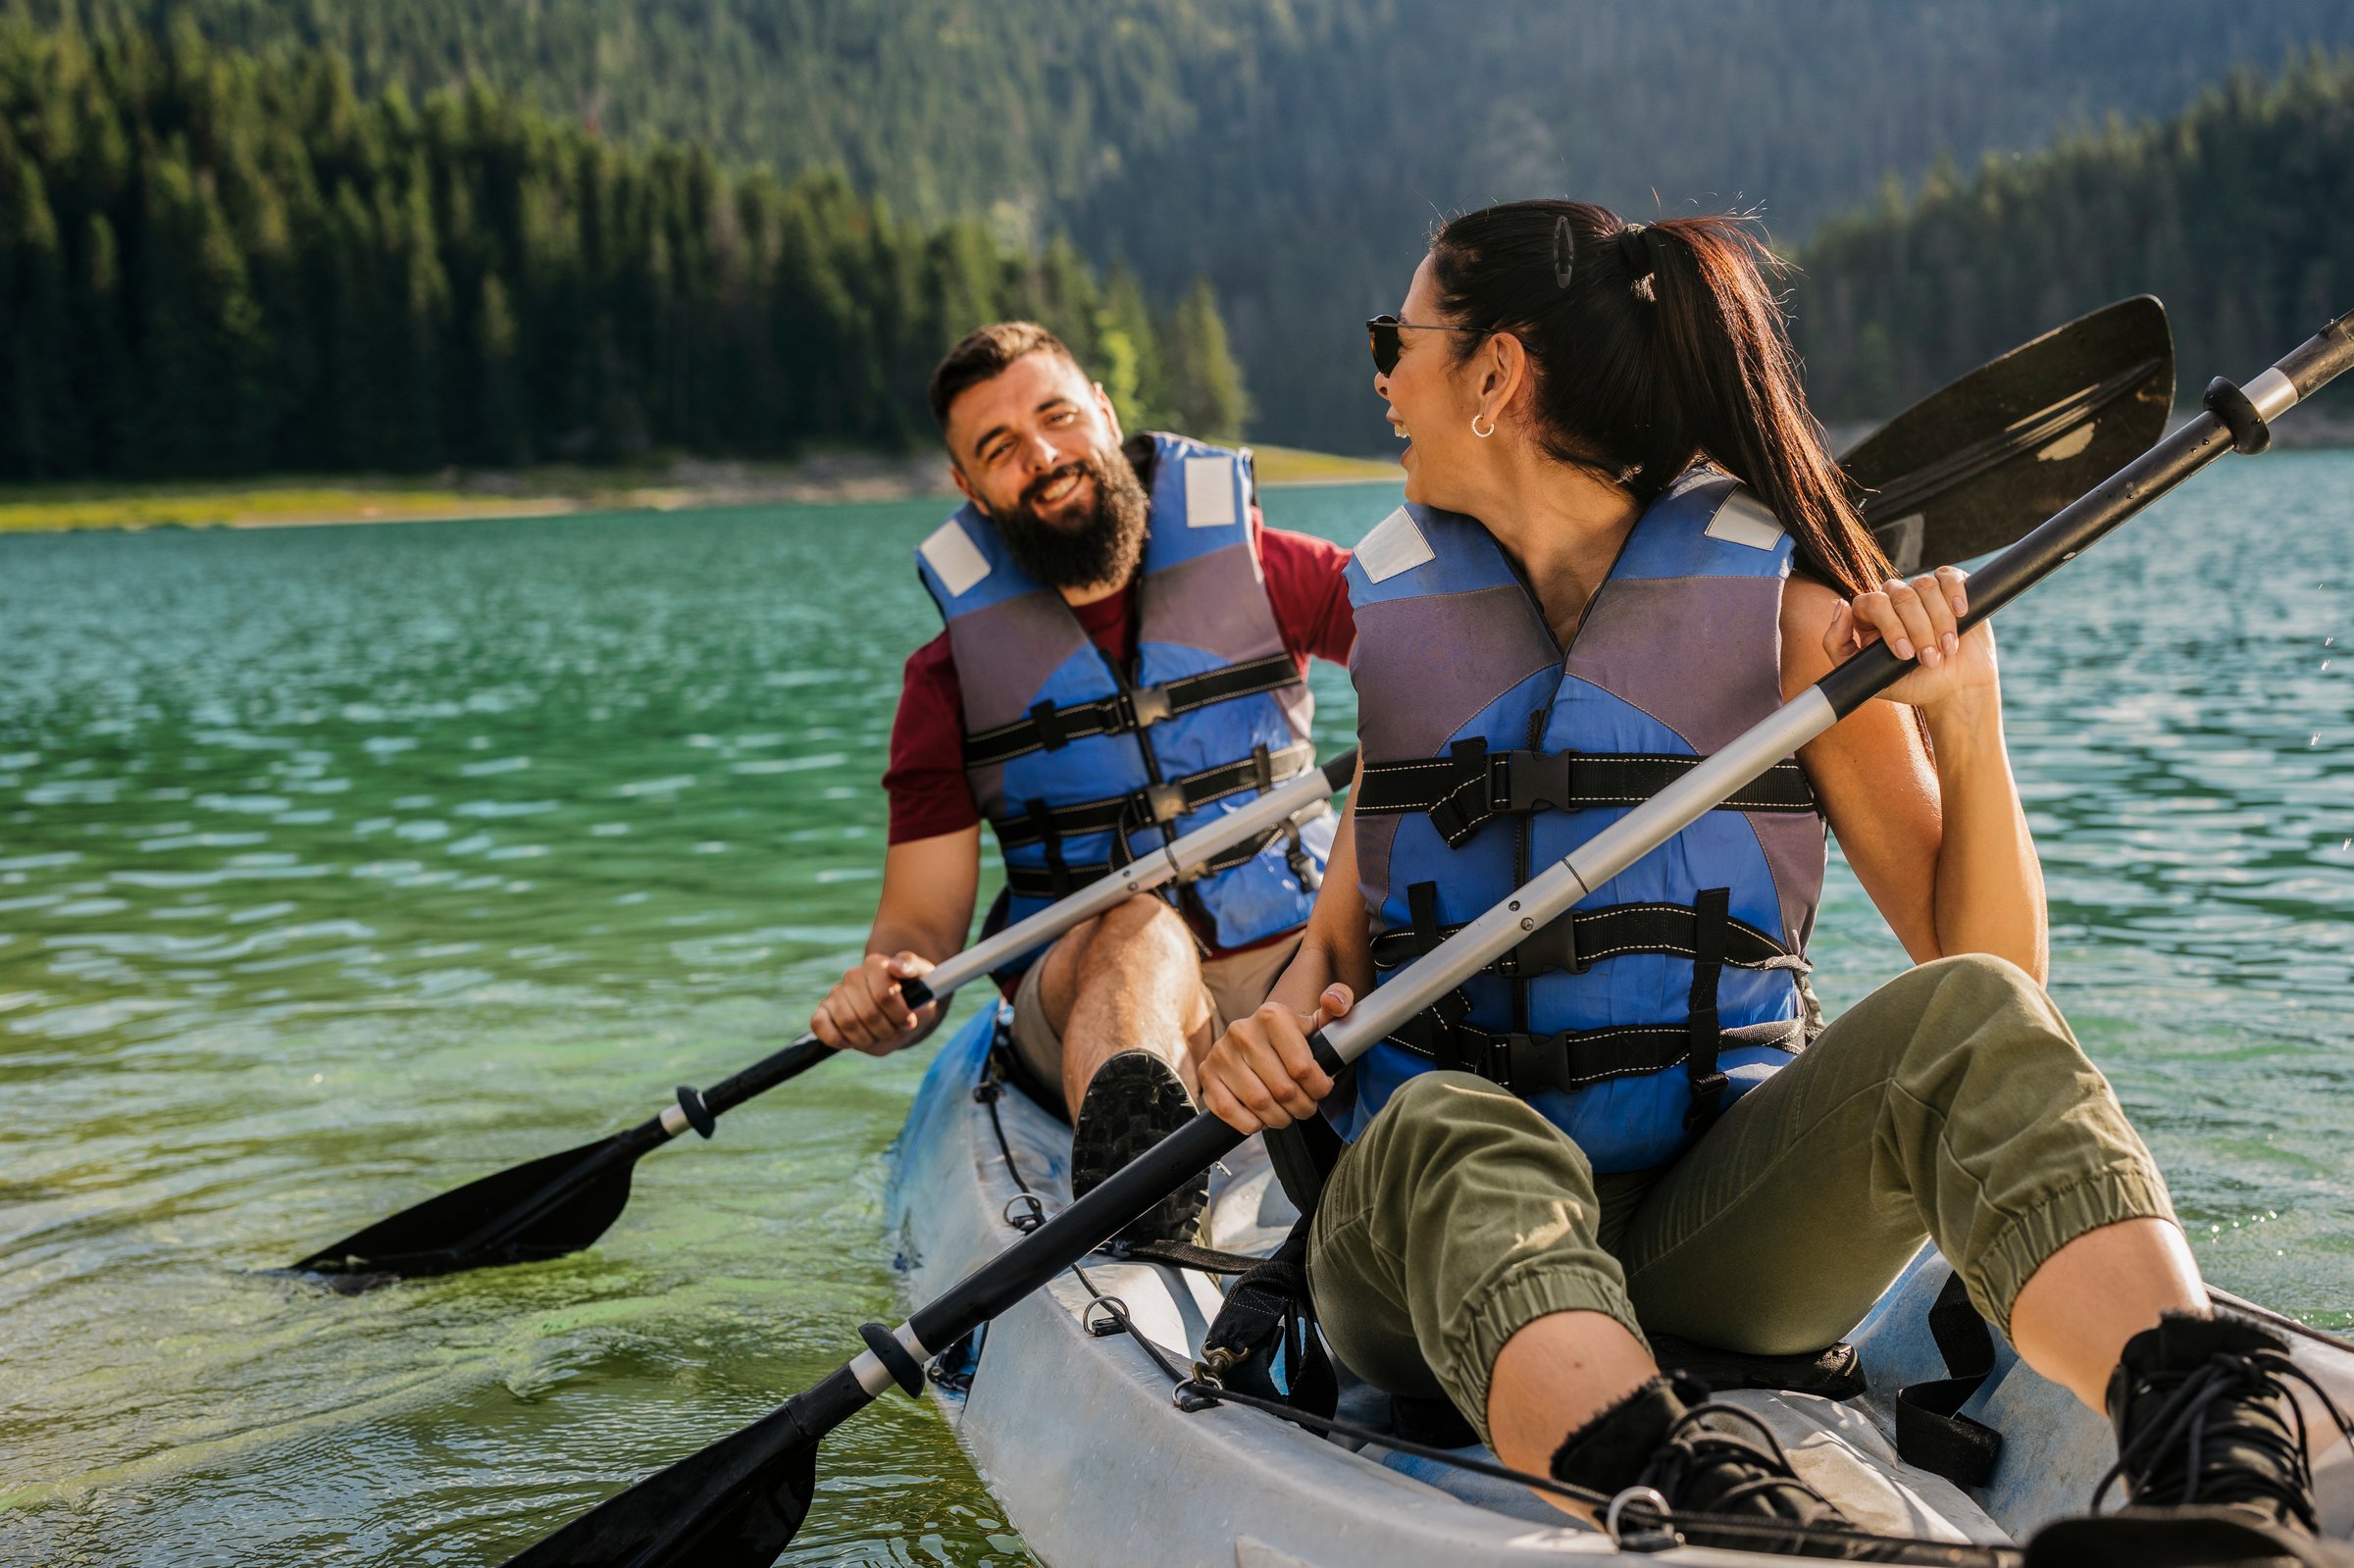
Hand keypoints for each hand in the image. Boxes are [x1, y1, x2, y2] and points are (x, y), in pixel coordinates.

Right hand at [811, 952, 937, 1055]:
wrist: (901, 1013)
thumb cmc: (914, 997)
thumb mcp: (925, 981)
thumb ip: (913, 968)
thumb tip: (897, 967)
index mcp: (876, 965)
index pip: (884, 993)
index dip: (899, 1013)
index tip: (910, 1021)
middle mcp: (853, 976)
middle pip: (868, 1013)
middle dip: (886, 1030)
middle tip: (895, 1031)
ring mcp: (837, 993)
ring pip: (847, 1022)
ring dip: (868, 1038)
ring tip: (879, 1036)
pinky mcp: (823, 1011)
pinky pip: (819, 1025)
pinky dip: (837, 1039)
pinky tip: (852, 1042)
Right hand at [1200, 984, 1352, 1134]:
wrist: (1253, 1041)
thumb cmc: (1291, 1039)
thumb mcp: (1316, 1022)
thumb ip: (1338, 1003)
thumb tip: (1335, 1001)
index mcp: (1272, 1016)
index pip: (1303, 1068)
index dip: (1319, 1088)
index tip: (1321, 1090)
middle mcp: (1243, 1031)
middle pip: (1283, 1090)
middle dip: (1302, 1107)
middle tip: (1305, 1107)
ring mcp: (1221, 1053)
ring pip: (1259, 1103)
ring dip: (1279, 1118)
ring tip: (1286, 1114)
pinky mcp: (1207, 1074)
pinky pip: (1229, 1110)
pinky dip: (1250, 1123)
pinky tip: (1260, 1118)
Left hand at [1824, 566, 1998, 712]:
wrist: (1957, 690)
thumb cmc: (1912, 684)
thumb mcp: (1868, 677)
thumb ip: (1839, 646)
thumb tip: (1840, 606)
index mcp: (1871, 617)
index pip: (1871, 602)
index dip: (1890, 625)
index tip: (1904, 654)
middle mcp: (1894, 600)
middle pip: (1900, 594)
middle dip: (1917, 629)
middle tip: (1928, 658)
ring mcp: (1922, 593)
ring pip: (1925, 585)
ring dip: (1939, 621)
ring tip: (1947, 649)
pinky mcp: (1950, 589)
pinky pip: (1948, 577)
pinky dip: (1955, 594)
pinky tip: (1961, 613)